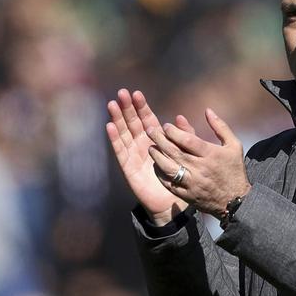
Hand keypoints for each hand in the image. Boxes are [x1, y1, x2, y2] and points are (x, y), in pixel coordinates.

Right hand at [105, 89, 192, 224]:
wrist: (171, 202)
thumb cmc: (178, 176)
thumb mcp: (185, 153)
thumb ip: (184, 136)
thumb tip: (180, 117)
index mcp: (156, 140)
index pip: (147, 119)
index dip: (141, 107)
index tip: (137, 93)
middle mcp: (142, 145)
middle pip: (132, 123)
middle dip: (127, 108)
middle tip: (121, 93)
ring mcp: (133, 155)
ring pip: (124, 134)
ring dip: (117, 119)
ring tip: (112, 105)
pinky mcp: (128, 167)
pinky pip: (120, 151)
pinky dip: (115, 138)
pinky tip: (110, 126)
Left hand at [145, 107, 250, 218]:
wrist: (236, 201)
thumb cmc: (234, 170)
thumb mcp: (234, 145)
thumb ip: (220, 127)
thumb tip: (207, 110)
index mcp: (211, 155)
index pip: (188, 140)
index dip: (174, 132)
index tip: (166, 126)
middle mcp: (200, 168)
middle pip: (175, 152)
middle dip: (160, 139)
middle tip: (150, 130)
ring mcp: (192, 183)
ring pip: (169, 168)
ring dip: (157, 156)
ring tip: (151, 147)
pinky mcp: (187, 195)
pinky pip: (169, 183)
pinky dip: (160, 174)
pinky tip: (156, 165)